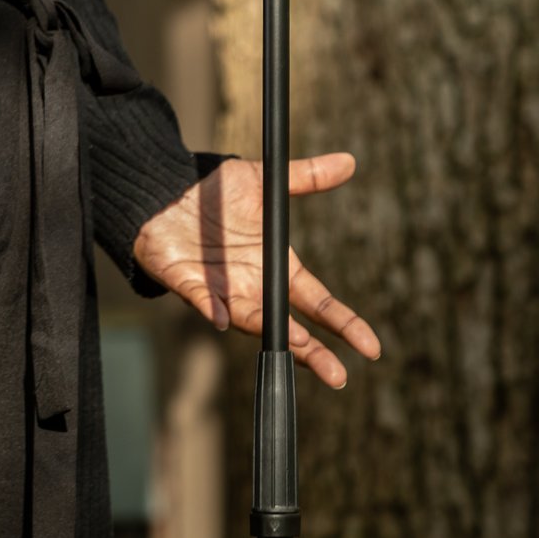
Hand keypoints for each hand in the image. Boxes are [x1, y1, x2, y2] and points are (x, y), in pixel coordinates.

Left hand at [131, 152, 382, 388]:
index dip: (345, 325)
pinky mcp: (186, 281)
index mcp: (277, 268)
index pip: (319, 303)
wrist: (166, 187)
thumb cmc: (217, 192)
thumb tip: (350, 161)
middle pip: (290, 326)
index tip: (372, 348)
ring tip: (298, 344)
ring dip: (271, 331)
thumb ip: (306, 177)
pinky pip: (200, 299)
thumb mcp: (265, 182)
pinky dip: (210, 309)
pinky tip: (221, 318)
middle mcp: (253, 286)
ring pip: (250, 319)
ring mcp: (221, 288)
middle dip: (314, 352)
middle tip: (338, 376)